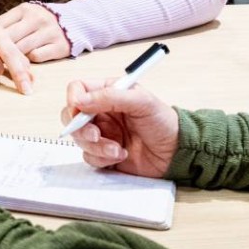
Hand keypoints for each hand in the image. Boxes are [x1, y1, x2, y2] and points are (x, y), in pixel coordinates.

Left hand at [0, 2, 70, 62]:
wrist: (74, 22)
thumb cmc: (39, 22)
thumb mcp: (23, 16)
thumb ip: (6, 24)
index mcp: (25, 9)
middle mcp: (38, 18)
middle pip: (9, 39)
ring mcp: (51, 31)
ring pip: (22, 49)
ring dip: (13, 57)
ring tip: (7, 61)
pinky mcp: (60, 46)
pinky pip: (37, 56)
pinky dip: (30, 60)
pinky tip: (28, 60)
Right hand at [61, 78, 179, 177]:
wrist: (176, 153)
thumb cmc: (164, 123)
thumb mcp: (141, 102)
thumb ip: (110, 97)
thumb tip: (79, 100)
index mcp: (108, 93)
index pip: (78, 89)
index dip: (73, 99)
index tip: (78, 109)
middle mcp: (101, 112)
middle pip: (71, 116)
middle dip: (80, 128)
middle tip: (95, 135)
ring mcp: (102, 134)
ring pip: (79, 140)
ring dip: (97, 147)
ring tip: (117, 149)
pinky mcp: (103, 154)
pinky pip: (89, 157)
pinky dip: (103, 158)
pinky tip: (121, 155)